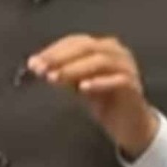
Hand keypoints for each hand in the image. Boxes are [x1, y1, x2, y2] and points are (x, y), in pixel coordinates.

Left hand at [28, 35, 158, 159]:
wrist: (130, 125)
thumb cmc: (103, 101)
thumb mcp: (77, 85)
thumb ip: (62, 74)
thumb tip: (36, 66)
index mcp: (102, 47)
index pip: (75, 41)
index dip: (53, 50)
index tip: (34, 62)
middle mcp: (116, 52)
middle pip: (86, 46)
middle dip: (60, 57)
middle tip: (41, 69)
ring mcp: (126, 67)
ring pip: (100, 60)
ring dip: (75, 68)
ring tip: (55, 78)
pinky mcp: (133, 85)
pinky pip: (117, 80)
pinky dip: (99, 82)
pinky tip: (83, 88)